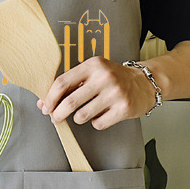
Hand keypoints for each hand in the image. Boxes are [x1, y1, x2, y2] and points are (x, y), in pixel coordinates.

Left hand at [36, 56, 159, 129]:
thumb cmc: (113, 79)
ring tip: (85, 113)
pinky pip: (98, 124)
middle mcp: (104, 77)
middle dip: (58, 114)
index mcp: (93, 64)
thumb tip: (44, 103)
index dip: (50, 98)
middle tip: (55, 119)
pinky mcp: (123, 109)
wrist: (144, 84)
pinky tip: (102, 115)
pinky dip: (96, 123)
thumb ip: (70, 85)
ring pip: (82, 116)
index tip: (45, 107)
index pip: (63, 82)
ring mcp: (115, 93)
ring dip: (78, 119)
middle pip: (70, 102)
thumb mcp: (93, 74)